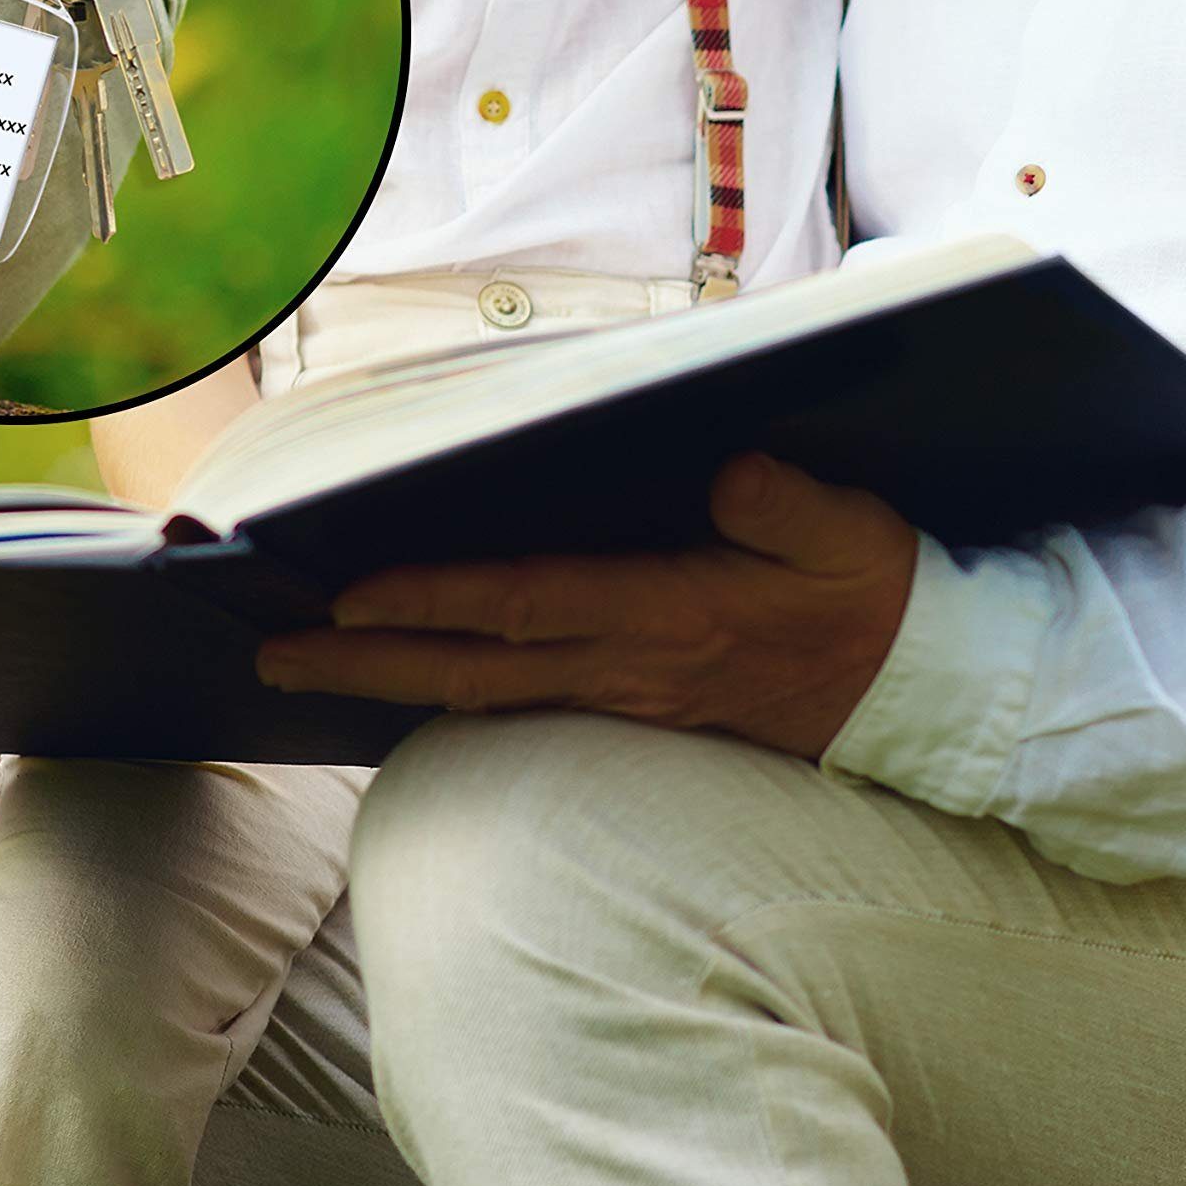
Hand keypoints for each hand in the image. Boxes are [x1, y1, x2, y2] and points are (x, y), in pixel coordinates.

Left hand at [254, 454, 919, 761]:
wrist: (915, 691)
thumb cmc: (873, 594)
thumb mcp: (849, 533)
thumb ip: (787, 503)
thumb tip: (729, 470)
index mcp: (671, 613)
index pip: (527, 604)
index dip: (435, 599)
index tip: (347, 594)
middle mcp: (632, 667)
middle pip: (475, 669)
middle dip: (367, 662)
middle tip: (270, 655)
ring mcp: (629, 700)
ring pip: (487, 697)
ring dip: (391, 683)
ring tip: (310, 666)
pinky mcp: (639, 715)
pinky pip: (523, 710)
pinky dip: (452, 696)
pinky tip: (409, 684)